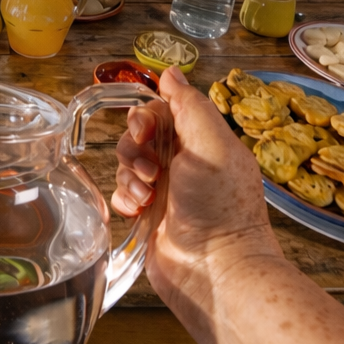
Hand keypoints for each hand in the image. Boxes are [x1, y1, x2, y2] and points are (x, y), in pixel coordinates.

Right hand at [112, 67, 281, 309]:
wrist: (215, 272)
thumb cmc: (221, 207)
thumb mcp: (212, 145)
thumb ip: (190, 105)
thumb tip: (170, 71)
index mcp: (203, 142)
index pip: (162, 110)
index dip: (146, 116)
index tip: (144, 131)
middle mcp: (183, 163)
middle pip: (139, 135)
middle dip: (135, 147)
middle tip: (150, 170)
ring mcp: (165, 191)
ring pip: (127, 164)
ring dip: (130, 175)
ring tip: (148, 196)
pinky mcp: (148, 217)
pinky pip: (122, 194)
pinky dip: (125, 199)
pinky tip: (137, 211)